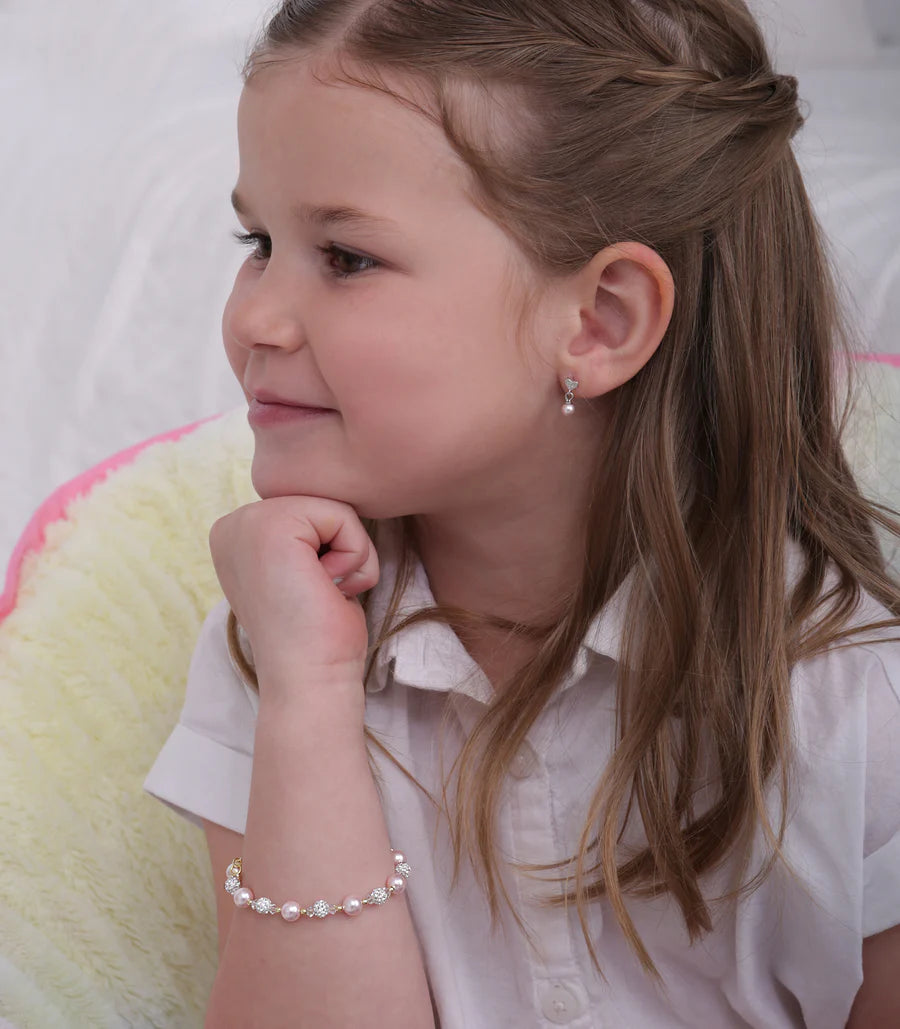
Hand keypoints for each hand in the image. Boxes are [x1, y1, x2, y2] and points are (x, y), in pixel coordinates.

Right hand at [208, 497, 378, 709]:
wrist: (309, 678)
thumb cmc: (317, 636)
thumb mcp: (303, 571)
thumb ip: (304, 538)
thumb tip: (331, 517)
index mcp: (237, 536)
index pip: (312, 510)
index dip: (328, 551)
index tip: (309, 591)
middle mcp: (233, 524)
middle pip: (324, 504)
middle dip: (341, 550)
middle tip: (319, 593)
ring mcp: (247, 522)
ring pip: (336, 508)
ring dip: (349, 555)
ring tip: (322, 590)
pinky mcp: (272, 525)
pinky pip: (344, 516)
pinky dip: (354, 555)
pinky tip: (327, 587)